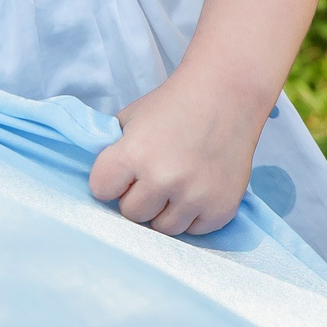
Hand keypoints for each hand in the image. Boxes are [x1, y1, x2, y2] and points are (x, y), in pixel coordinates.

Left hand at [85, 71, 269, 236]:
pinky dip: (190, 215)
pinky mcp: (220, 210)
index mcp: (134, 154)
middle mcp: (163, 179)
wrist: (225, 96)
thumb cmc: (173, 105)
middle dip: (137, 197)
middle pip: (131, 213)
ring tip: (173, 184)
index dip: (108, 181)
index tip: (120, 174)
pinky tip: (194, 190)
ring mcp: (194, 197)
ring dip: (163, 210)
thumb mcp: (130, 118)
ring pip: (162, 228)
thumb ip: (112, 150)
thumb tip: (101, 182)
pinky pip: (192, 231)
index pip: (101, 190)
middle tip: (150, 177)